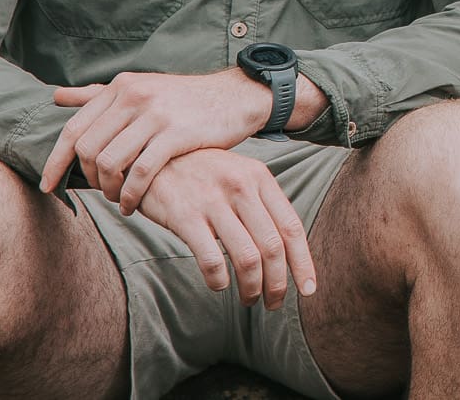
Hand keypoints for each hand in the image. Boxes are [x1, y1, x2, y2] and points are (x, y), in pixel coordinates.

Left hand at [40, 68, 277, 212]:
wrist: (234, 97)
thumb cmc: (183, 100)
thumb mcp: (141, 89)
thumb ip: (98, 94)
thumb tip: (57, 97)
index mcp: (121, 87)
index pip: (74, 128)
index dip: (56, 161)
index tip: (48, 187)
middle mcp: (134, 96)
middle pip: (87, 148)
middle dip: (87, 179)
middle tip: (101, 192)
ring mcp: (155, 114)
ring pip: (109, 161)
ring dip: (108, 190)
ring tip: (118, 200)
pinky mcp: (177, 134)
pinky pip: (141, 171)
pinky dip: (131, 195)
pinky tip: (134, 205)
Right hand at [135, 147, 316, 306]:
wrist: (151, 157)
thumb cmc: (200, 172)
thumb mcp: (238, 174)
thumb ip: (261, 203)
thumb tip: (287, 247)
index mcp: (260, 177)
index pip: (291, 227)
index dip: (303, 262)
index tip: (308, 289)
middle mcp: (241, 187)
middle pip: (272, 247)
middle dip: (278, 283)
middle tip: (273, 303)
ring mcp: (213, 201)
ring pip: (247, 258)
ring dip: (252, 288)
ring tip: (249, 299)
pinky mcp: (185, 216)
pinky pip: (211, 260)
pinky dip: (219, 281)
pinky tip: (218, 284)